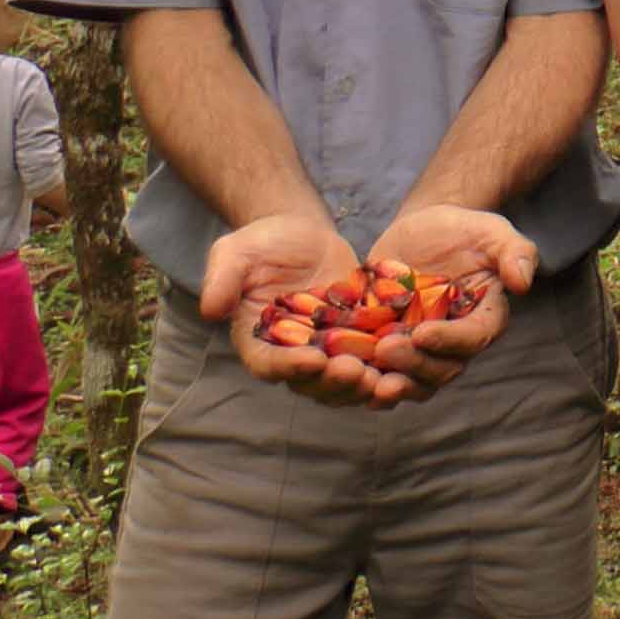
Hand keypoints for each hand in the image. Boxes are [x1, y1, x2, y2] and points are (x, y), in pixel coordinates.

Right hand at [198, 214, 378, 405]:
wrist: (302, 234)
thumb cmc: (262, 243)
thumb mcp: (236, 253)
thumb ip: (223, 279)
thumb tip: (210, 309)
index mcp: (259, 342)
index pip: (270, 364)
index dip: (290, 367)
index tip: (313, 360)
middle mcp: (293, 356)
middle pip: (312, 382)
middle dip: (334, 382)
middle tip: (356, 373)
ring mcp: (328, 352)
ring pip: (345, 381)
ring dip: (364, 384)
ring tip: (384, 378)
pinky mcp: (358, 341)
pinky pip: (374, 361)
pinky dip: (389, 366)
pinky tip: (409, 360)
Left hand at [361, 206, 539, 405]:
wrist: (421, 229)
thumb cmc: (461, 230)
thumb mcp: (491, 231)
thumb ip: (514, 252)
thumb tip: (522, 282)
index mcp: (485, 319)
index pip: (474, 338)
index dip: (450, 340)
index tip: (423, 332)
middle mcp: (455, 343)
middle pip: (441, 369)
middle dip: (413, 364)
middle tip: (384, 349)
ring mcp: (422, 351)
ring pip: (412, 381)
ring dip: (390, 384)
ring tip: (365, 377)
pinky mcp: (390, 347)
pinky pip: (381, 373)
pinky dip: (364, 378)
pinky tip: (342, 373)